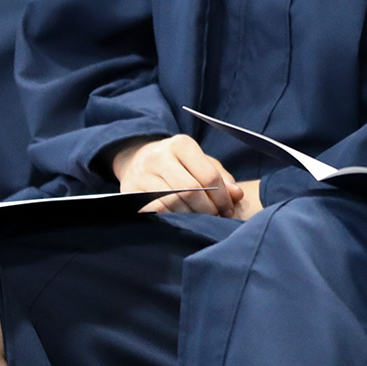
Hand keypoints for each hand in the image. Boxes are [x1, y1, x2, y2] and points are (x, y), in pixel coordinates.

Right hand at [112, 136, 251, 217]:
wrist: (136, 159)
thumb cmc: (177, 163)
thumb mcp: (200, 162)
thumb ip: (221, 177)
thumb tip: (237, 195)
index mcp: (181, 144)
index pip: (208, 175)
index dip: (222, 197)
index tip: (228, 209)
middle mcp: (159, 156)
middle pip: (190, 191)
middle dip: (207, 209)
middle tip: (215, 218)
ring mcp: (142, 174)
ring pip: (172, 203)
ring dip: (190, 217)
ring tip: (200, 220)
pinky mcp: (130, 191)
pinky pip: (155, 211)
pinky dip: (171, 219)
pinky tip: (180, 221)